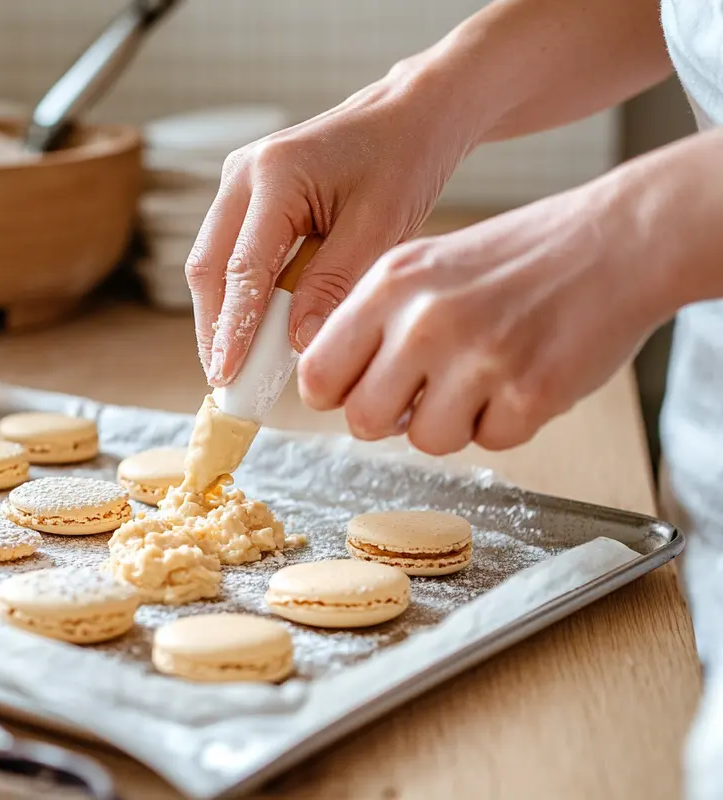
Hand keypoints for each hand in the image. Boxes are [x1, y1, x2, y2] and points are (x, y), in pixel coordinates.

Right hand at [185, 66, 475, 386]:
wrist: (412, 114)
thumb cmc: (404, 159)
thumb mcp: (380, 226)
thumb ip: (334, 284)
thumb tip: (297, 342)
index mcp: (275, 174)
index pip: (242, 268)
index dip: (232, 328)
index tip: (228, 375)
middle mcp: (243, 174)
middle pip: (208, 267)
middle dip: (214, 329)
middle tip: (226, 382)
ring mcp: (238, 182)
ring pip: (212, 264)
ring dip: (222, 315)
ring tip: (238, 365)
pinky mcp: (247, 195)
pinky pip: (230, 253)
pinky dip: (239, 294)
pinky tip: (255, 329)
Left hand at [296, 177, 668, 454]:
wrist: (616, 241)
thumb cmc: (515, 258)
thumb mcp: (423, 266)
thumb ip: (373, 321)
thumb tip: (333, 385)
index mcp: (390, 284)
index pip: (318, 373)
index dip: (335, 393)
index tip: (356, 390)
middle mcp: (426, 320)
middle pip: (362, 419)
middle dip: (388, 418)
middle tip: (423, 393)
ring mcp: (479, 358)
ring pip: (425, 440)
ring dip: (452, 422)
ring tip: (481, 378)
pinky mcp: (531, 392)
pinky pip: (490, 442)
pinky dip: (505, 422)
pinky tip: (522, 377)